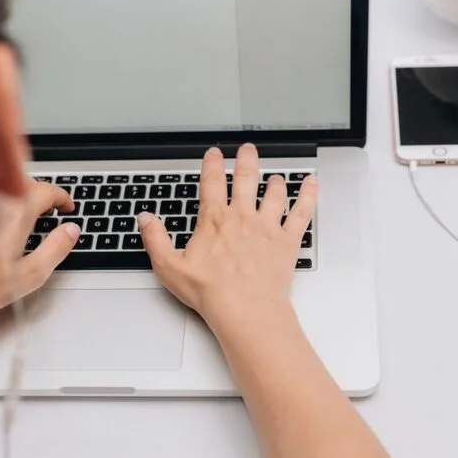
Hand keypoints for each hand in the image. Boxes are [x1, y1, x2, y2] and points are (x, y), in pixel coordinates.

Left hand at [0, 178, 79, 311]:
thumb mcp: (29, 275)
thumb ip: (55, 249)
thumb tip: (71, 231)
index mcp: (16, 213)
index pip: (47, 190)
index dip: (62, 197)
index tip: (66, 207)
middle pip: (26, 180)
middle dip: (41, 192)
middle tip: (49, 209)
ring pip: (3, 182)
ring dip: (18, 190)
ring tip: (25, 210)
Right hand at [138, 143, 317, 328]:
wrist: (244, 308)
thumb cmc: (211, 292)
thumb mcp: (170, 267)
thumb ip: (155, 239)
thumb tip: (146, 219)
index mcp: (214, 220)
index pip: (211, 183)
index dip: (211, 165)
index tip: (213, 154)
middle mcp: (242, 217)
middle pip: (245, 178)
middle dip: (246, 160)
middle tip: (247, 150)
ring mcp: (267, 226)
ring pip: (274, 193)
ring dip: (274, 180)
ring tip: (275, 175)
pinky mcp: (287, 240)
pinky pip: (301, 212)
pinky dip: (308, 196)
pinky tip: (312, 185)